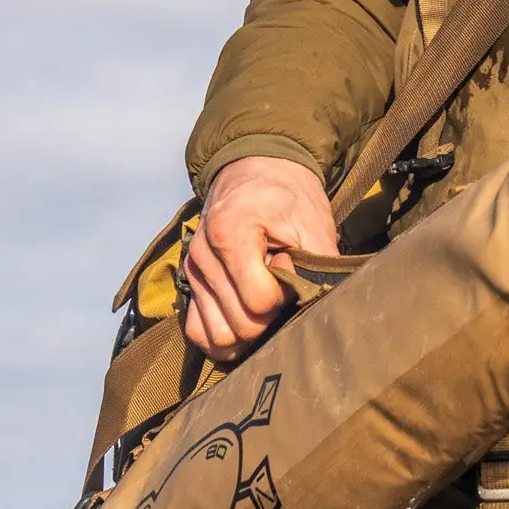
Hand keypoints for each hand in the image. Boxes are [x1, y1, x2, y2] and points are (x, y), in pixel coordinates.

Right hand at [184, 156, 339, 359]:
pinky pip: (197, 331)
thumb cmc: (289, 198)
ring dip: (248, 331)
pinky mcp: (190, 284)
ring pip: (218, 336)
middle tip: (282, 288)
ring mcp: (193, 272)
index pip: (259, 301)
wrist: (257, 171)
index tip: (291, 267)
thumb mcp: (313, 223)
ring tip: (265, 301)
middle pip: (240, 325)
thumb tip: (316, 306)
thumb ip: (318, 266)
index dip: (285, 294)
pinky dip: (222, 338)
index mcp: (230, 234)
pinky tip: (246, 322)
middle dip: (270, 317)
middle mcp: (203, 255)